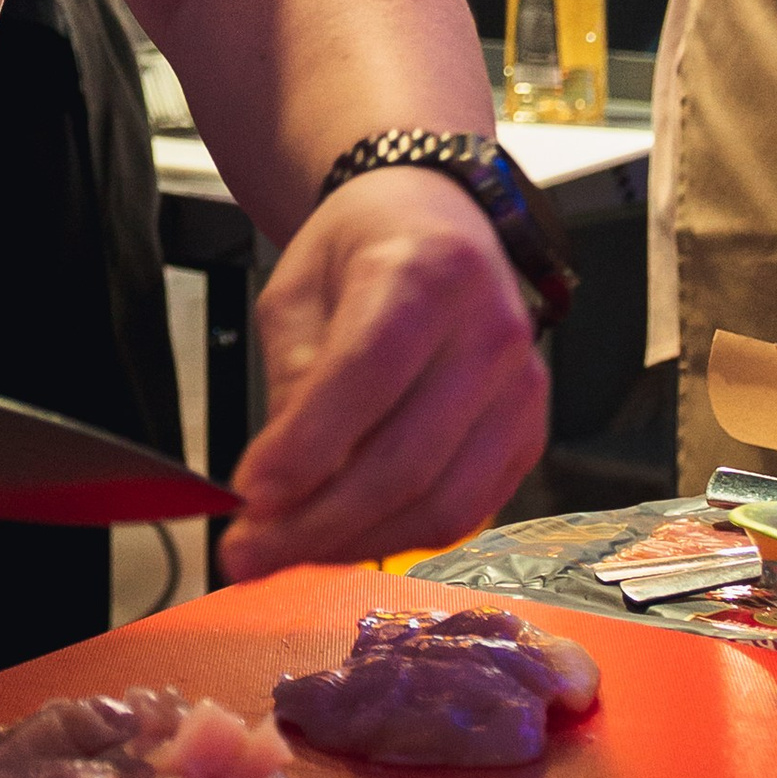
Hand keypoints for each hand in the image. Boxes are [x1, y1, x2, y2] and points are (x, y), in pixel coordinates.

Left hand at [218, 169, 546, 580]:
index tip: (248, 496)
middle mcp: (489, 332)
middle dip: (316, 523)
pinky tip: (344, 538)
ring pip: (439, 504)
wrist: (438, 226)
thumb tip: (276, 488)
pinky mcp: (528, 436)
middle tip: (249, 552)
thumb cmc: (362, 252)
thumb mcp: (297, 291)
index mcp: (427, 273)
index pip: (367, 377)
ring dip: (353, 545)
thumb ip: (291, 379)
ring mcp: (521, 390)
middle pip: (405, 460)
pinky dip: (399, 540)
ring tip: (287, 551)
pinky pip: (466, 513)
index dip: (306, 448)